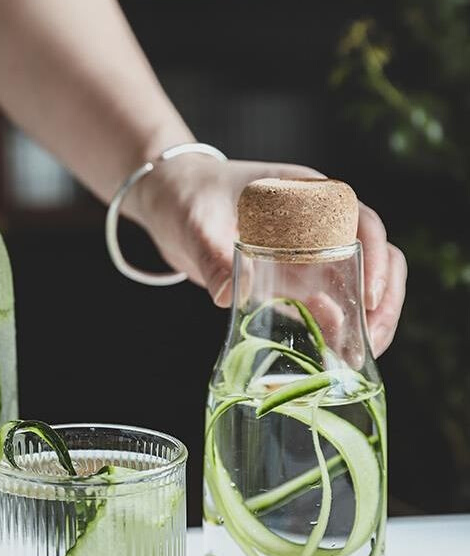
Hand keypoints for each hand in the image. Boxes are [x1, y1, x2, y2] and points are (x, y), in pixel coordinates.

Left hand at [127, 156, 406, 356]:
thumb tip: (225, 295)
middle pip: (373, 257)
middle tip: (373, 341)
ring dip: (365, 321)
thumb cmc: (188, 197)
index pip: (360, 220)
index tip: (368, 296)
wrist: (172, 205)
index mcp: (305, 196)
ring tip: (358, 359)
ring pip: (355, 285)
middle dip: (383, 299)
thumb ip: (210, 252)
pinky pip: (324, 305)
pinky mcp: (289, 282)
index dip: (375, 257)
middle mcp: (316, 225)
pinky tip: (331, 355)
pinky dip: (334, 330)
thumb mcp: (195, 221)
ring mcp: (305, 255)